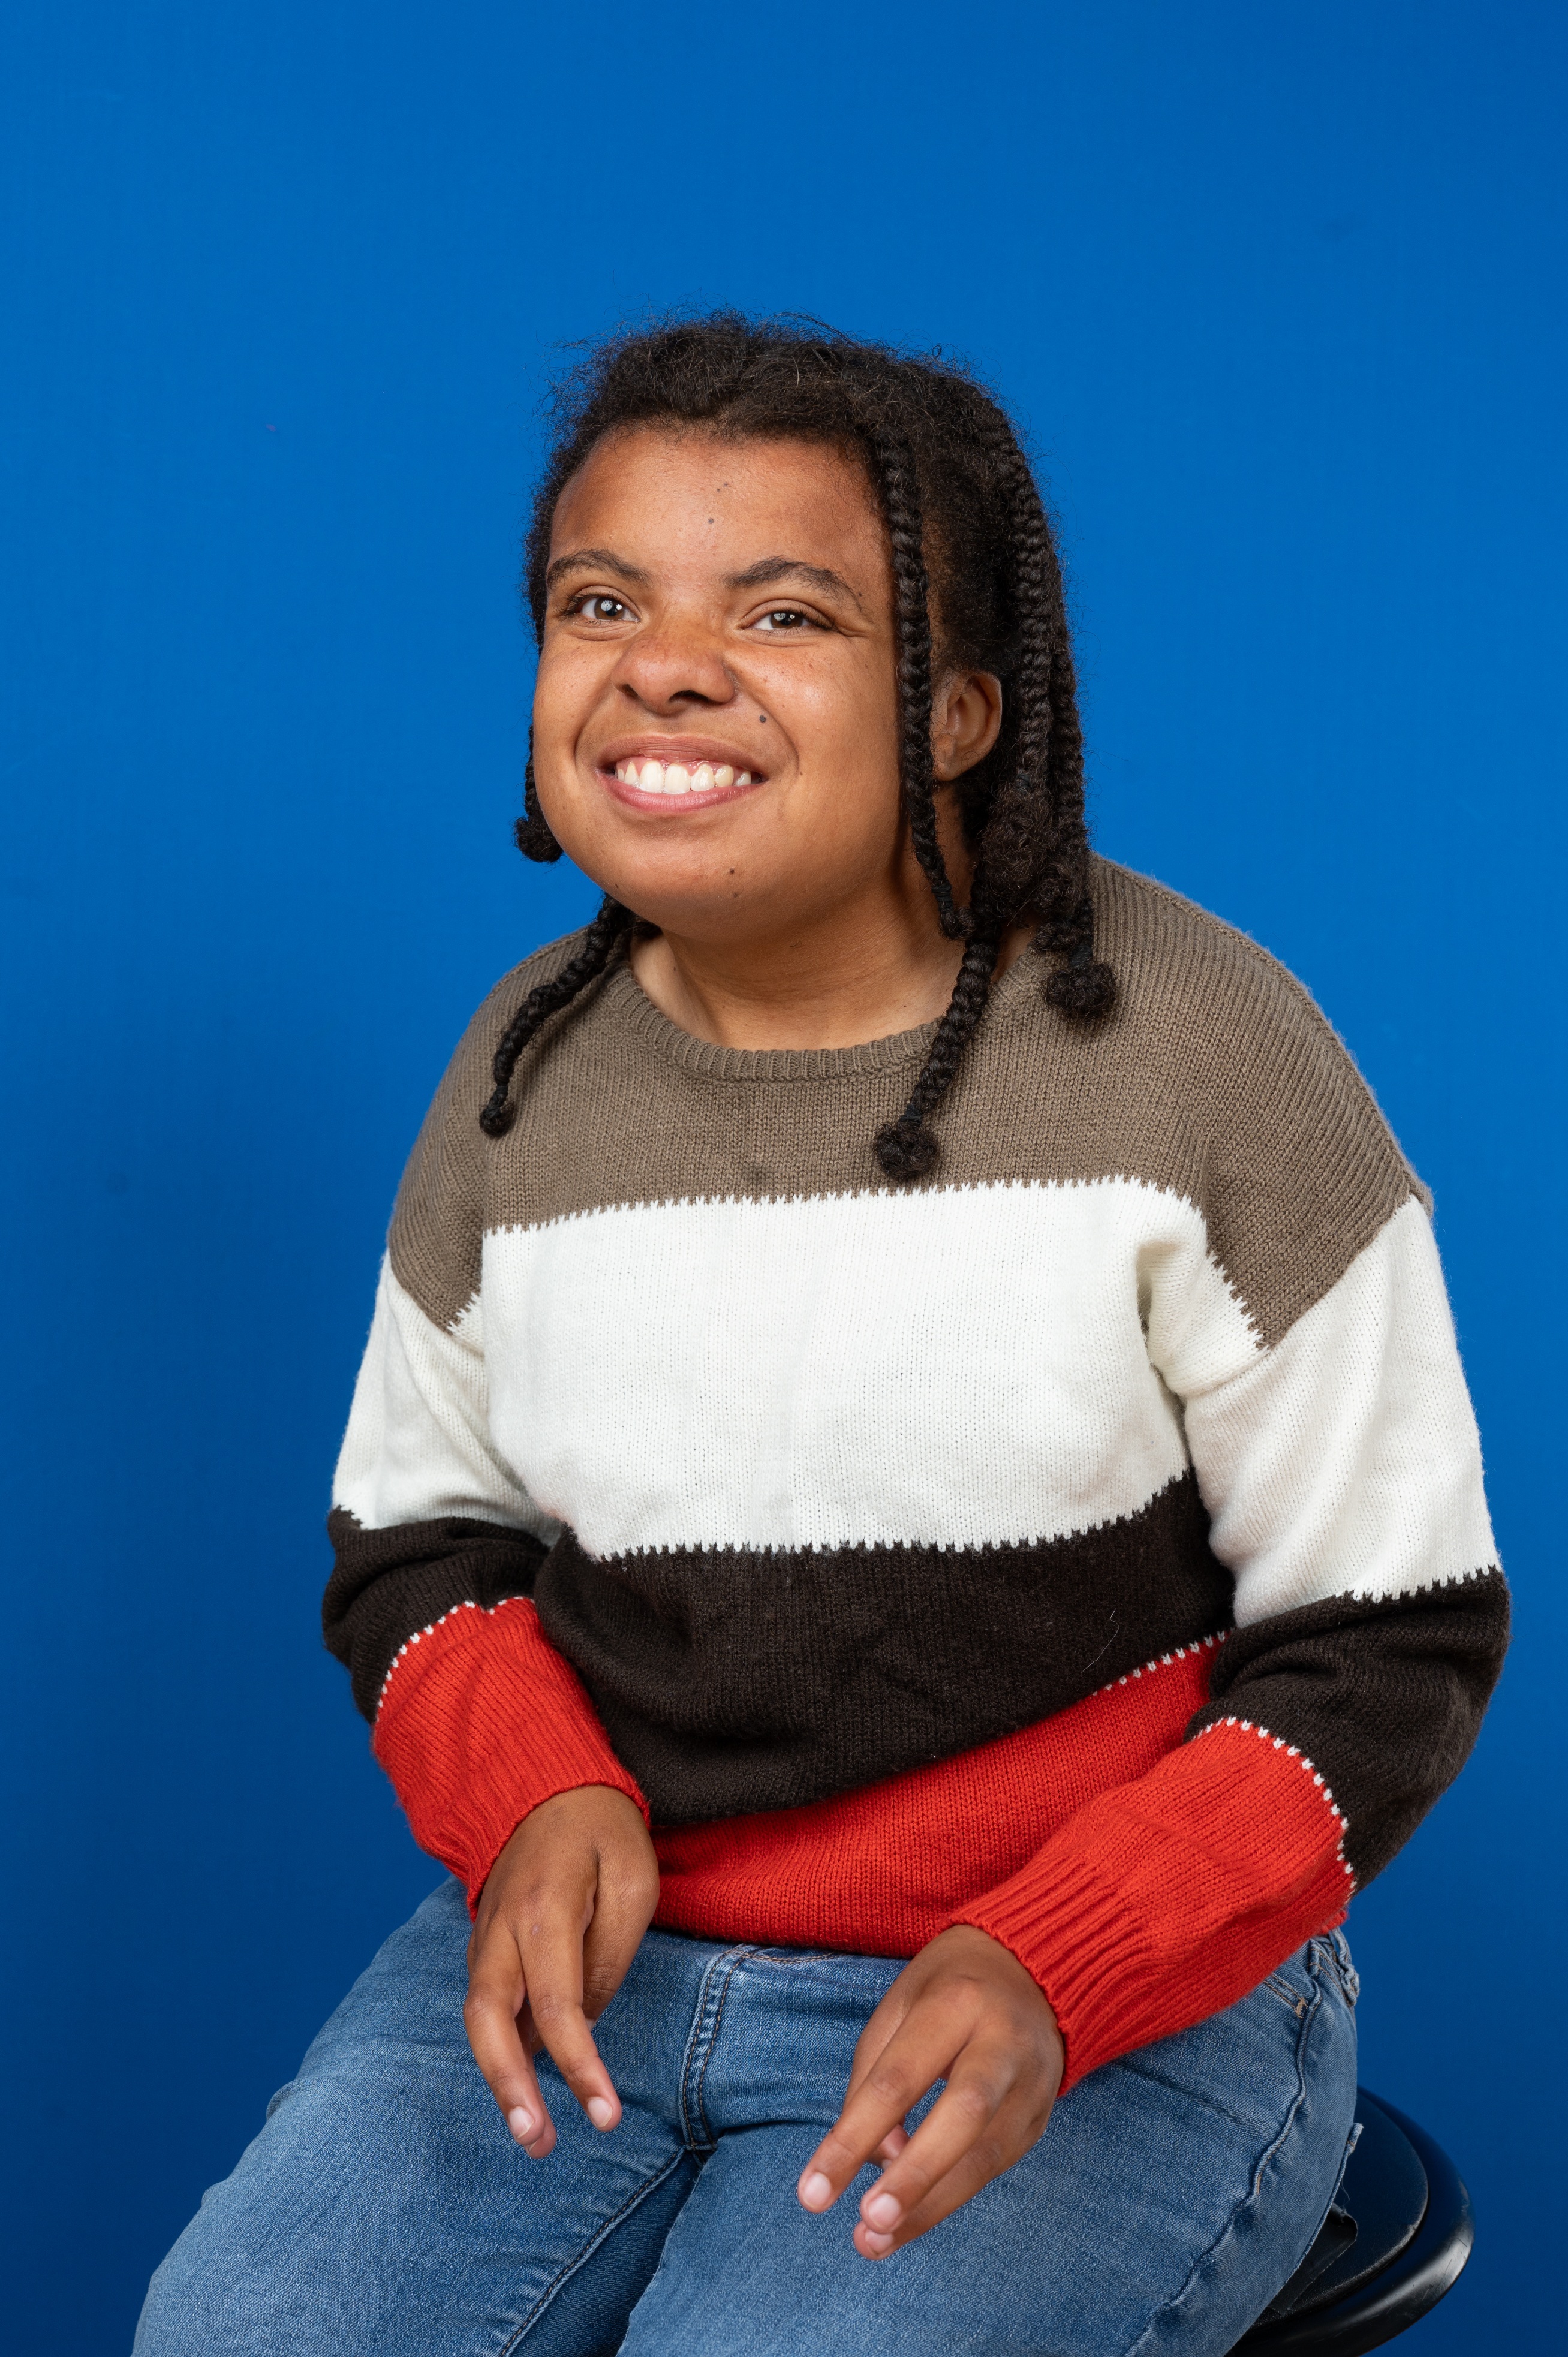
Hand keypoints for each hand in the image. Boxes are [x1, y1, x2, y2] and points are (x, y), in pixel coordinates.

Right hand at [463, 1784, 659, 2159]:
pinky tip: (524, 2086)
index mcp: (544, 1911)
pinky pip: (486, 2004)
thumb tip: (584, 2025)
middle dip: (510, 2089)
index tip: (604, 2119)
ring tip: (531, 2134)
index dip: (580, 2068)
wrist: (545, 1785)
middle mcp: (501, 1929)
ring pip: (478, 2019)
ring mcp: (484, 1937)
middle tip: (538, 2144)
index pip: (557, 2008)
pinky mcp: (484, 1945)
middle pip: (489, 2021)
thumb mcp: (633, 1880)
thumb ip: (609, 1955)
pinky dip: (499, 2048)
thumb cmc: (602, 1831)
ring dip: (499, 2078)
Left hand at [796, 1924, 1063, 2257]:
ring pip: (986, 2155)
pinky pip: (994, 2168)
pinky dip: (949, 2199)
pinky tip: (910, 2222)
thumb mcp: (898, 2005)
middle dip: (913, 2177)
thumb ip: (874, 2077)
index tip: (811, 2194)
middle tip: (865, 2222)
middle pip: (963, 2115)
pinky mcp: (1040, 2117)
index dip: (853, 2137)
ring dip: (929, 2208)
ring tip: (874, 2243)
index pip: (898, 2078)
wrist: (1033, 1968)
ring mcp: (1032, 2082)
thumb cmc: (947, 1988)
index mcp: (956, 2002)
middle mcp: (1003, 2041)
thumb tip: (876, 2158)